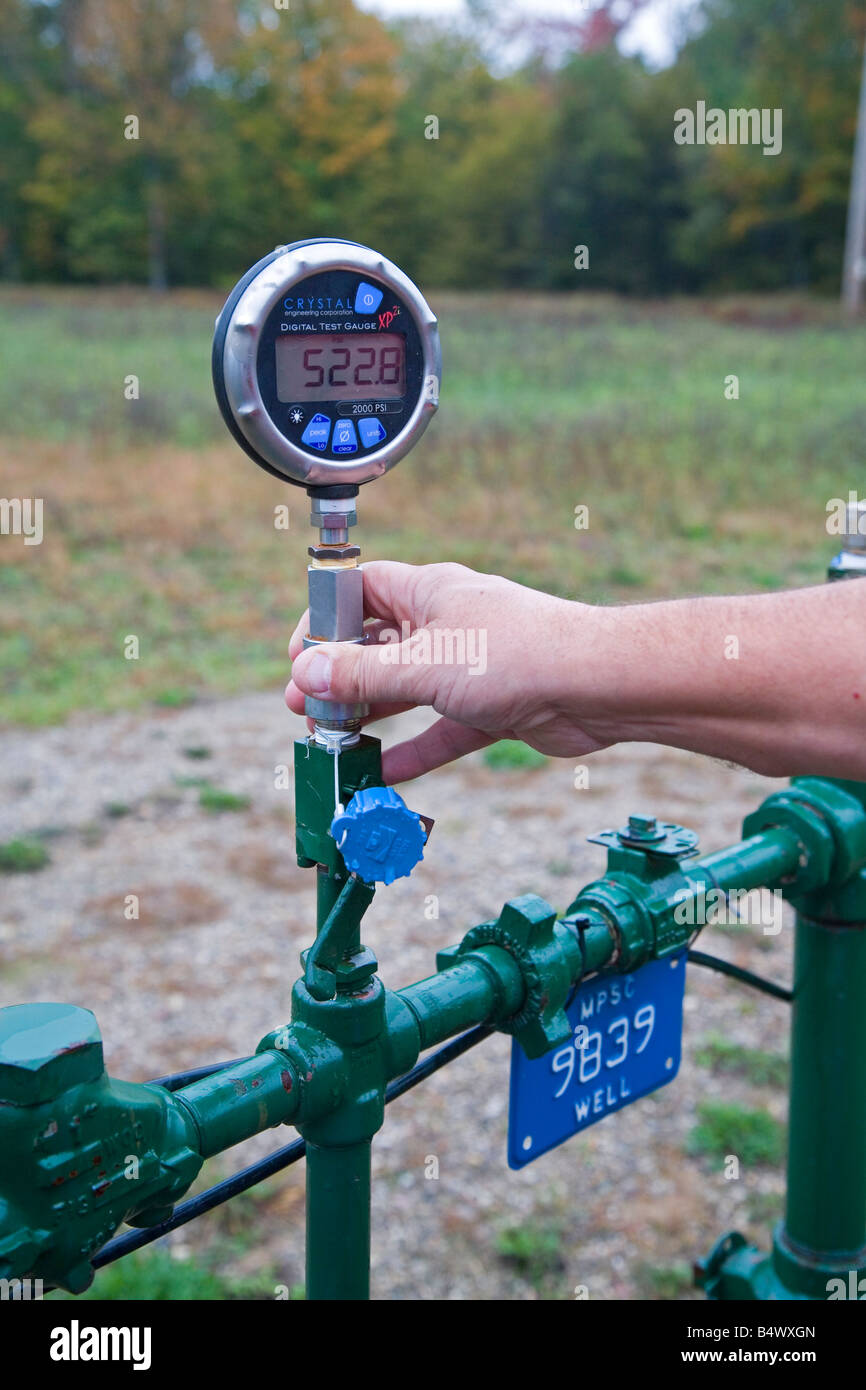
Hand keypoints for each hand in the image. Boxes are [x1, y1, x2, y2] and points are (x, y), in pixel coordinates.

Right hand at [286, 561, 613, 782]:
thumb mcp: (424, 665)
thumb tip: (305, 673)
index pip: (362, 590)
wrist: (598, 686)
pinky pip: (442, 729)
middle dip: (340, 675)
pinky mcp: (493, 705)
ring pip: (408, 688)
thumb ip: (362, 673)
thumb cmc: (518, 654)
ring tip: (332, 740)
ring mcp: (472, 665)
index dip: (326, 617)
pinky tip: (385, 773)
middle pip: (378, 643)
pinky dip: (415, 750)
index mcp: (429, 591)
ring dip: (372, 713)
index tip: (300, 654)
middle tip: (304, 708)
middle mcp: (449, 623)